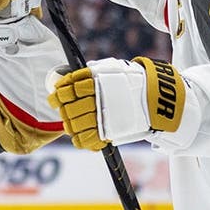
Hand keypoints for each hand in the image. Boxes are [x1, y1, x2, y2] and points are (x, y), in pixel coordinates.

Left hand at [48, 57, 185, 149]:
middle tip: (64, 110)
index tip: (55, 96)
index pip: (68, 88)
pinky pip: (85, 140)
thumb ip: (89, 73)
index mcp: (96, 82)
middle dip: (64, 110)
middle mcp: (98, 99)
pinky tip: (79, 136)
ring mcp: (102, 117)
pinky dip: (79, 140)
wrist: (154, 98)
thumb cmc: (129, 82)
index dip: (59, 93)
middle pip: (69, 108)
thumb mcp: (109, 69)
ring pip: (74, 125)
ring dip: (70, 125)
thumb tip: (65, 79)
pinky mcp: (107, 132)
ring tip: (72, 123)